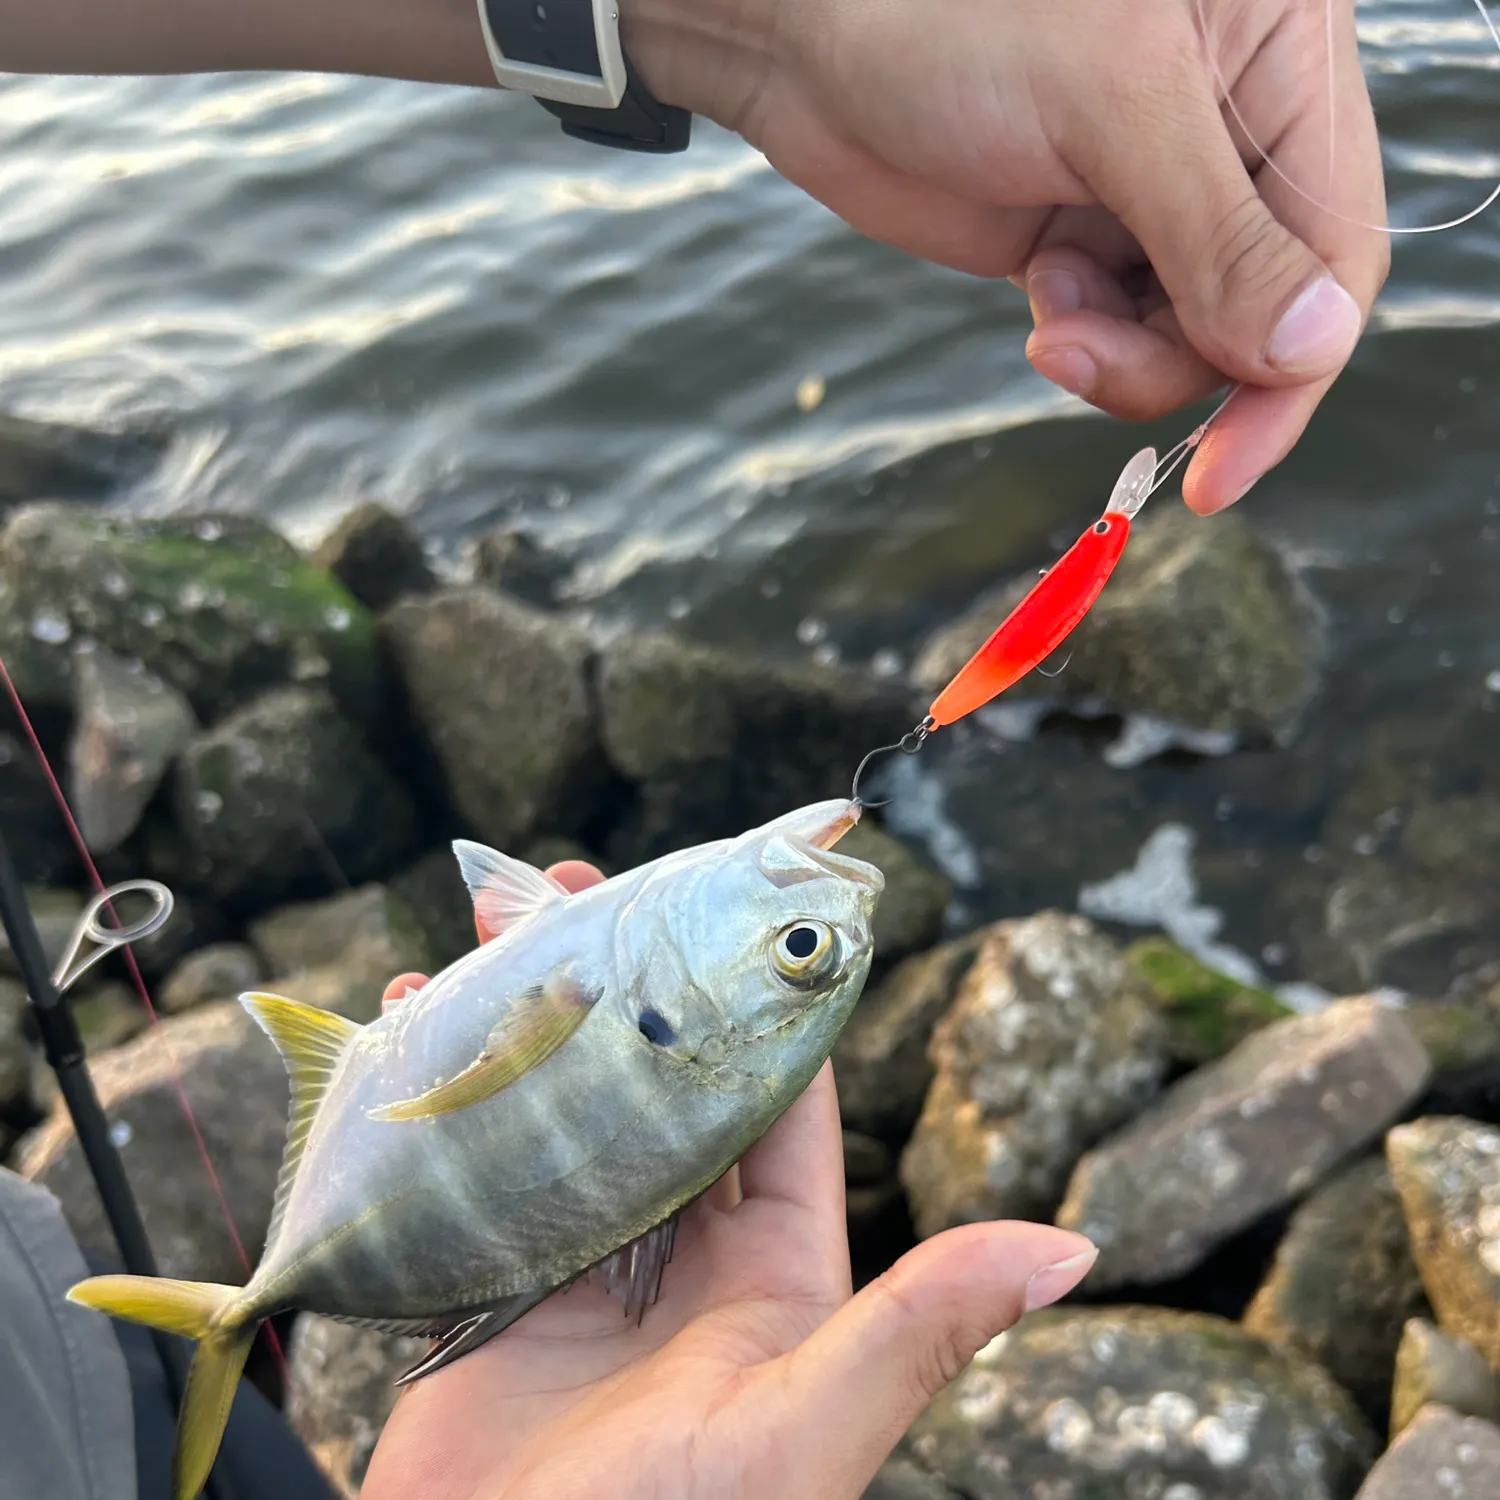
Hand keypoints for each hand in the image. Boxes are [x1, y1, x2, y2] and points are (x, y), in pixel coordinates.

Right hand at [363, 858, 1097, 1499]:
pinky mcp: (496, 1288)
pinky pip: (485, 1166)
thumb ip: (920, 1328)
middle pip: (664, 1085)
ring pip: (573, 1112)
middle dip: (627, 988)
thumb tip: (1074, 1246)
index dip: (756, 998)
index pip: (781, 1099)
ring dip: (537, 1026)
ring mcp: (588, 1268)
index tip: (720, 903)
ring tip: (490, 930)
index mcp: (776, 1271)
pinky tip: (416, 1027)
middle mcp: (687, 1256)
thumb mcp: (804, 1428)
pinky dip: (457, 1097)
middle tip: (573, 887)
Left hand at [625, 0, 1389, 513]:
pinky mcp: (1089, 239)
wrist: (814, 38)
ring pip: (1191, 337)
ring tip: (1048, 313)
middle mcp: (1235, 131)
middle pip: (1264, 311)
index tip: (1225, 470)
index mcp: (1283, 61)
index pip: (1338, 248)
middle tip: (1078, 353)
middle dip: (1179, 361)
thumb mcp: (1110, 106)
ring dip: (1123, 358)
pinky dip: (1087, 346)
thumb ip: (1218, 233)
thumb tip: (1311, 351)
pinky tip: (1038, 294)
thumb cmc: (955, 18)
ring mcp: (1160, 193)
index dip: (1294, 370)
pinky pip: (1126, 334)